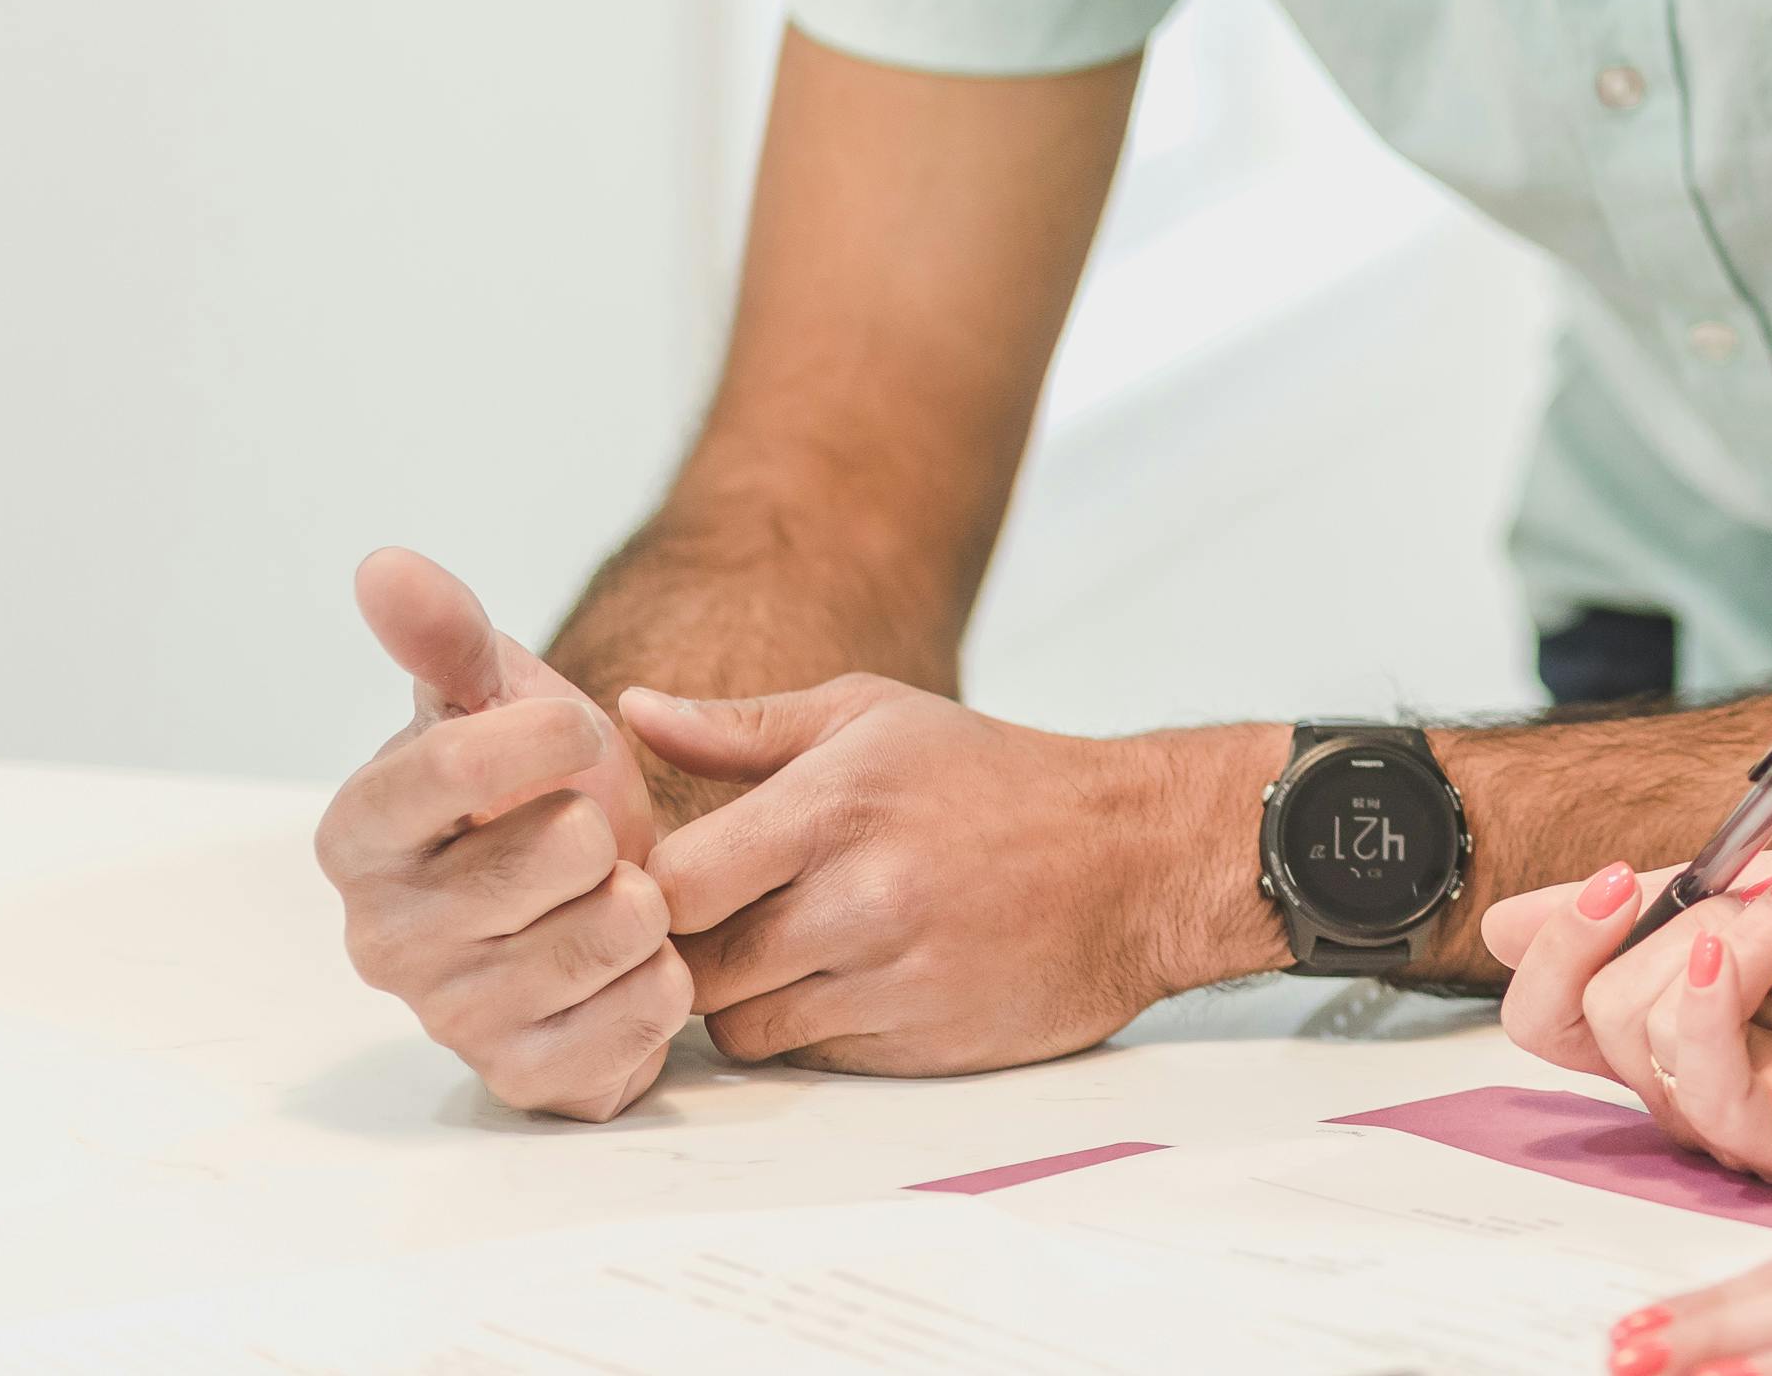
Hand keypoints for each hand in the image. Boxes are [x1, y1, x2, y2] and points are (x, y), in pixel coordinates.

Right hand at [314, 547, 690, 1121]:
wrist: (604, 885)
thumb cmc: (537, 784)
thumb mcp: (499, 692)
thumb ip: (444, 633)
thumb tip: (382, 564)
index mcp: (359, 837)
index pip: (440, 772)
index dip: (533, 741)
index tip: (579, 727)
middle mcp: (383, 938)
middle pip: (550, 854)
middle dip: (601, 830)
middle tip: (593, 837)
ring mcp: (451, 1017)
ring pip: (605, 936)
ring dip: (643, 903)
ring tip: (620, 893)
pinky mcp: (527, 1077)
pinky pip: (633, 1021)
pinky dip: (661, 980)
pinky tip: (641, 961)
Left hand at [626, 676, 1261, 1073]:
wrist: (1139, 861)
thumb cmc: (996, 778)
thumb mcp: (874, 717)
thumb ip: (745, 727)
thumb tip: (632, 711)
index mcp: (834, 807)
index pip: (672, 885)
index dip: (651, 893)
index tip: (676, 879)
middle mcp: (859, 900)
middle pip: (694, 970)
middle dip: (691, 953)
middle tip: (723, 924)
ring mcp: (891, 981)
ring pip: (742, 1029)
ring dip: (748, 1001)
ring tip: (792, 951)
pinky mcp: (919, 1045)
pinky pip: (811, 1059)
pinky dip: (811, 1031)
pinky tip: (851, 982)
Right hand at [1487, 845, 1771, 1180]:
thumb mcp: (1752, 882)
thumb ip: (1645, 904)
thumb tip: (1504, 922)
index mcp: (1669, 1008)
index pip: (1553, 1009)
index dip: (1553, 945)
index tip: (1605, 880)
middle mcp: (1686, 1068)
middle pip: (1576, 1020)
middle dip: (1630, 928)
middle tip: (1713, 879)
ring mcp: (1730, 1109)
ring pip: (1639, 1036)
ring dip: (1716, 937)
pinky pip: (1704, 1084)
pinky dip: (1714, 999)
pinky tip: (1747, 948)